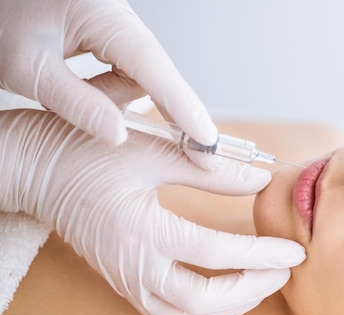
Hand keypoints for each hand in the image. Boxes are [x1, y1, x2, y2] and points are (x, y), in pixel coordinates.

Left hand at [0, 0, 216, 156]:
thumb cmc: (3, 14)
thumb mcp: (26, 64)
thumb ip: (75, 102)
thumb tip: (120, 135)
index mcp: (101, 15)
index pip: (153, 66)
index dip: (183, 107)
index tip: (207, 141)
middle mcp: (119, 18)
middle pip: (156, 73)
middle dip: (168, 113)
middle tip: (192, 155)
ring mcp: (118, 27)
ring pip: (139, 78)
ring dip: (114, 100)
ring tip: (65, 96)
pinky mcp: (111, 37)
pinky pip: (126, 73)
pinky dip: (109, 93)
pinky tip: (79, 95)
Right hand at [0, 108, 305, 314]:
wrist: (35, 169)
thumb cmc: (88, 151)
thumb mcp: (151, 150)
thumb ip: (210, 168)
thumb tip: (262, 180)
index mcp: (140, 230)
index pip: (214, 253)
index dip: (260, 254)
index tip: (295, 249)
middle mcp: (132, 265)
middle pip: (200, 301)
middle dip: (250, 291)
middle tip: (285, 272)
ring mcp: (124, 278)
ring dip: (228, 307)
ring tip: (262, 284)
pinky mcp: (123, 280)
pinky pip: (167, 311)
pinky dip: (203, 309)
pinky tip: (226, 290)